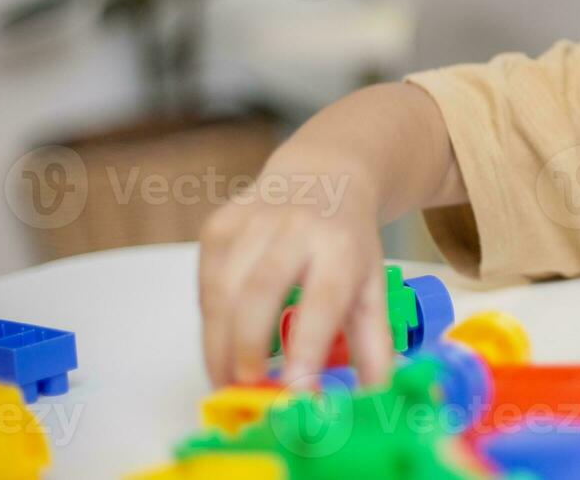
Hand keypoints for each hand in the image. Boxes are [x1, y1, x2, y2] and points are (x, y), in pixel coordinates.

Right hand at [198, 163, 393, 387]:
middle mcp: (295, 227)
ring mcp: (251, 221)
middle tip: (245, 390)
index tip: (297, 394)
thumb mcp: (372, 286)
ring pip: (222, 290)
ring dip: (218, 343)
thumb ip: (372, 346)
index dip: (306, 349)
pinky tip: (220, 345)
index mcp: (341, 246)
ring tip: (227, 380)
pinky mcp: (218, 224)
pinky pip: (205, 282)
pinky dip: (209, 321)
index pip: (321, 301)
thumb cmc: (347, 243)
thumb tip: (374, 403)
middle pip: (259, 292)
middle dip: (247, 346)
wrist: (321, 175)